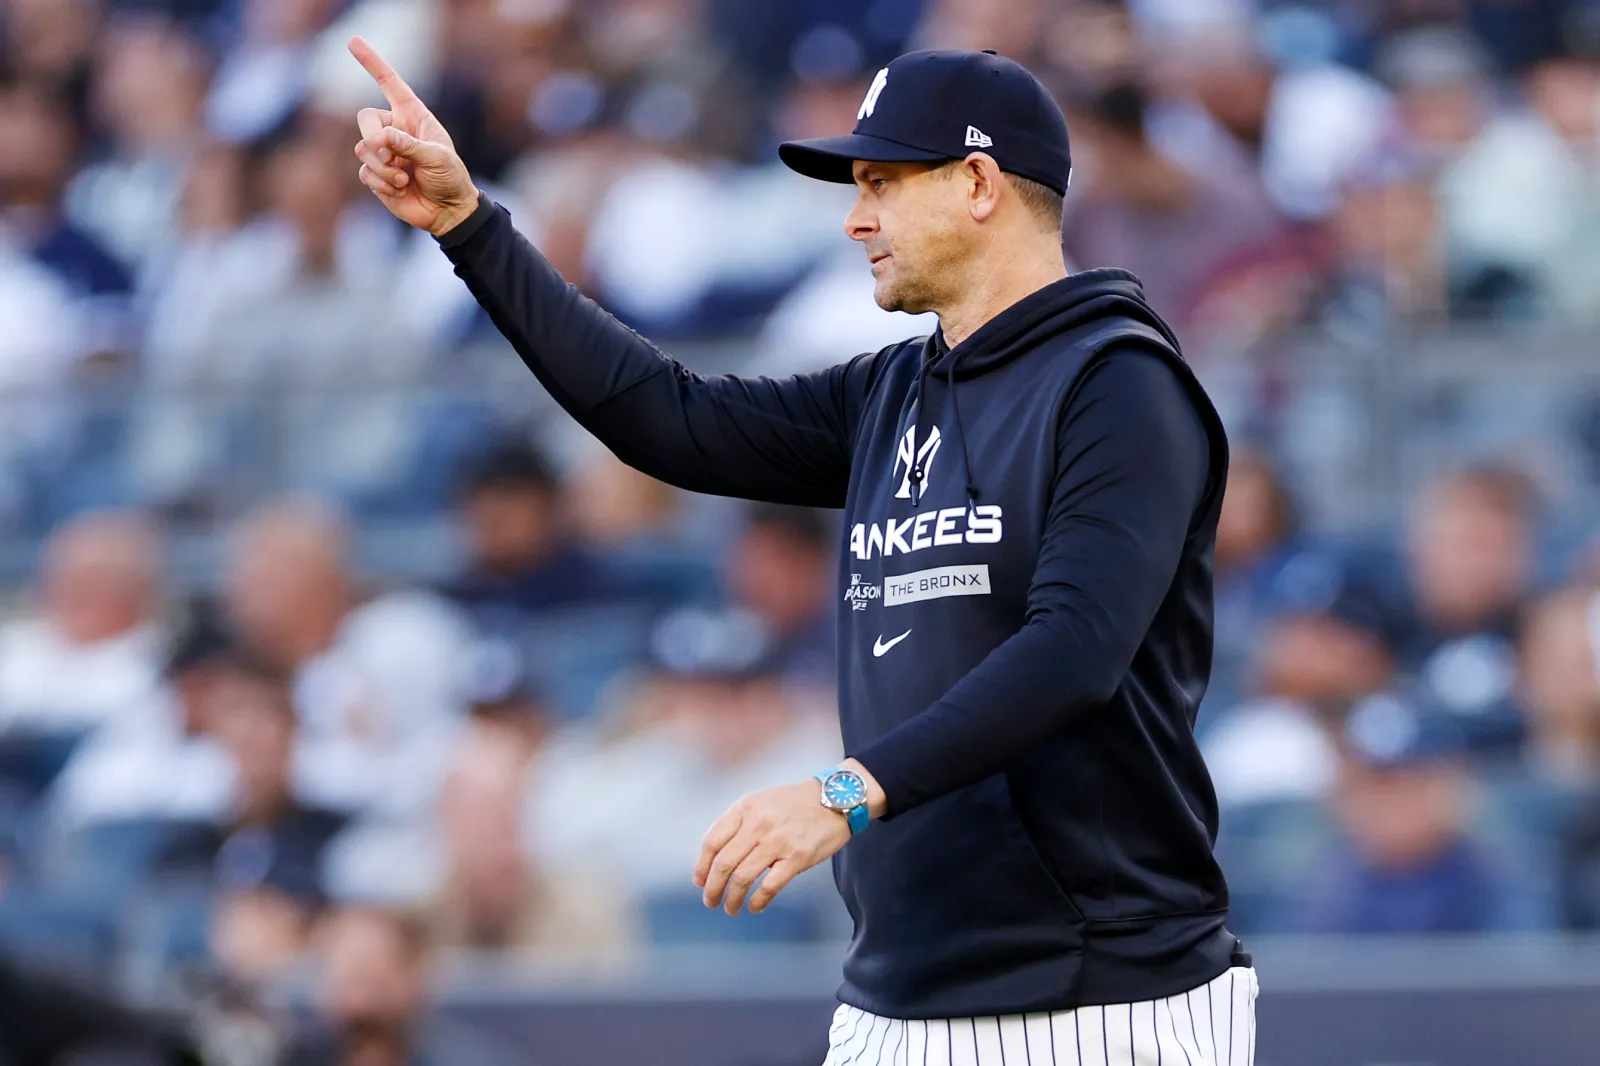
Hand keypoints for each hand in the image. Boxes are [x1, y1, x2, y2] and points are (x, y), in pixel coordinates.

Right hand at [347, 36, 479, 236]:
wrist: (448, 211)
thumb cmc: (450, 178)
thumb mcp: (437, 158)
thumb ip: (408, 145)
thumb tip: (379, 139)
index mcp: (412, 115)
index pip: (389, 82)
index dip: (372, 62)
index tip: (353, 41)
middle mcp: (394, 130)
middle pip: (364, 119)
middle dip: (373, 138)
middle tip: (389, 155)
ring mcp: (383, 152)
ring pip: (362, 149)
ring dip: (383, 168)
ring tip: (404, 179)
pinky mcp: (376, 175)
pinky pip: (365, 173)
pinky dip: (382, 183)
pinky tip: (400, 190)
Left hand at [694, 779, 851, 915]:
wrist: (835, 798)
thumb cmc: (794, 803)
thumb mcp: (760, 801)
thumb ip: (738, 822)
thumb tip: (716, 857)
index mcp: (745, 808)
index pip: (712, 841)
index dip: (702, 866)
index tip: (700, 882)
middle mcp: (758, 823)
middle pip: (724, 863)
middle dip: (713, 888)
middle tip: (711, 901)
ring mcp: (778, 841)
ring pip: (743, 877)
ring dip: (732, 898)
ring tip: (730, 908)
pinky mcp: (798, 857)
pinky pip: (770, 886)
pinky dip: (758, 901)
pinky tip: (755, 907)